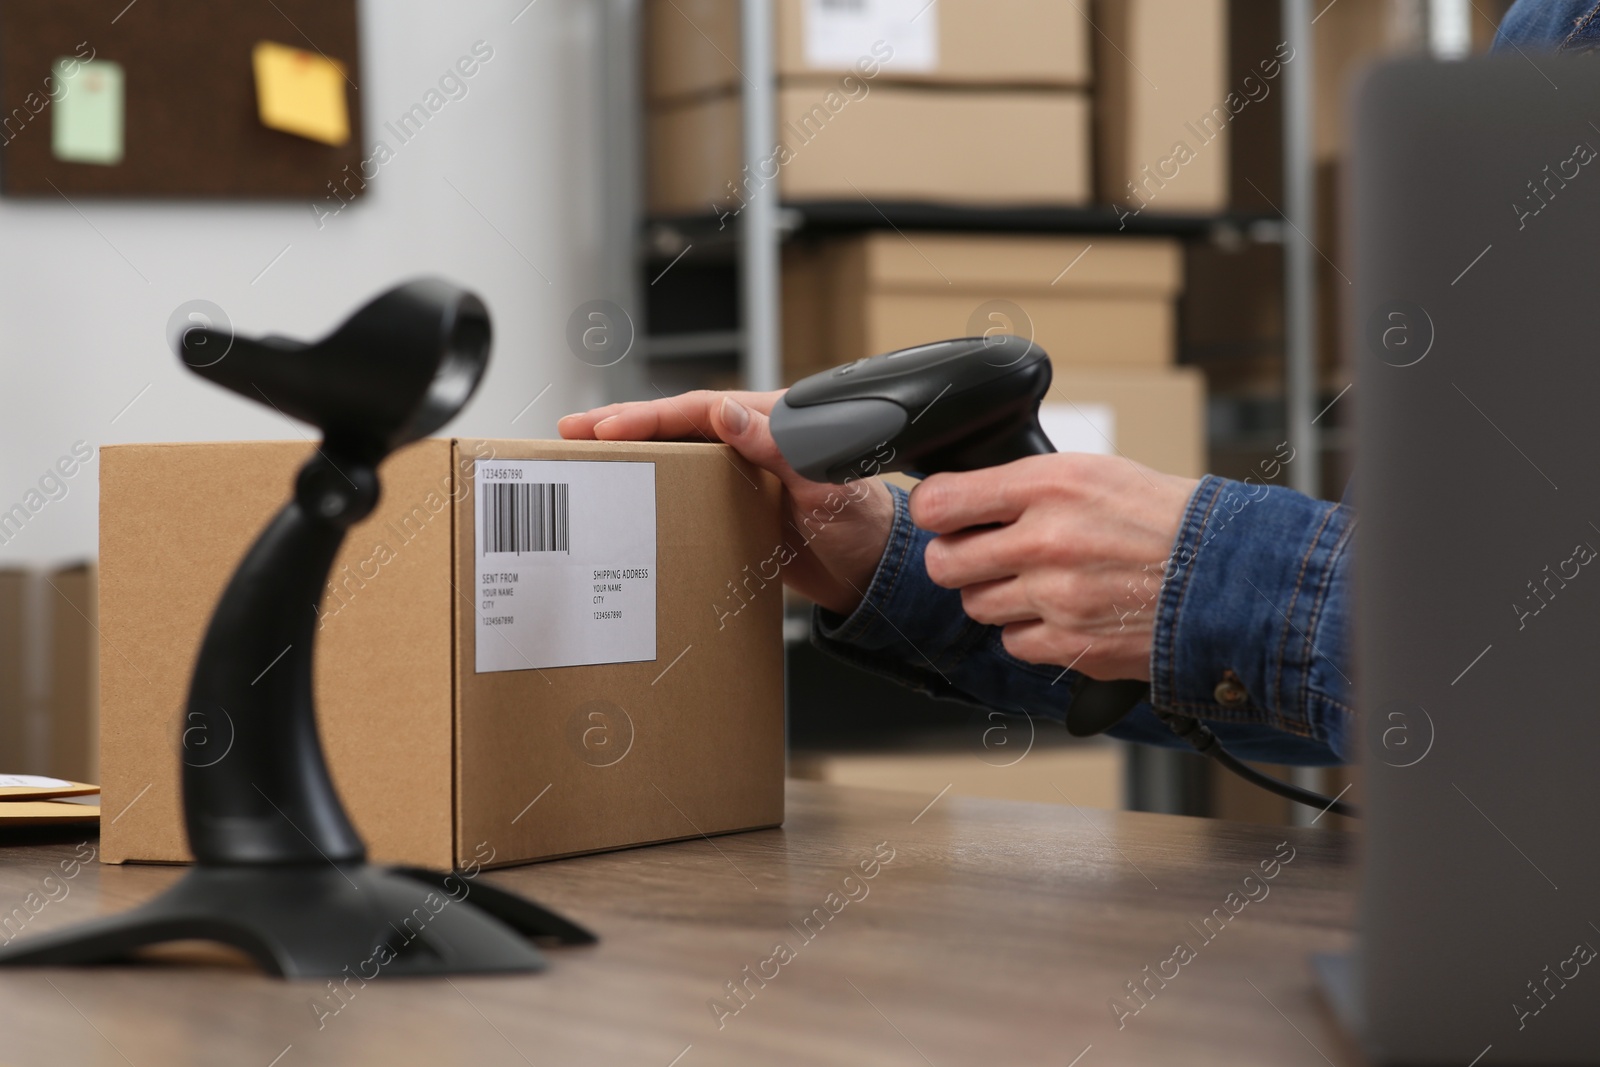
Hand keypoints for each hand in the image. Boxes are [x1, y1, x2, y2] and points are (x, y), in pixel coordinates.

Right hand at [558, 391, 894, 616]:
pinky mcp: (733, 503)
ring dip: (631, 454)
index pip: (699, 410)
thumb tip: (728, 413)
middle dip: (622, 426)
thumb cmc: (860, 522)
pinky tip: (623, 495)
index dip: (650, 416)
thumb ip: (780, 446)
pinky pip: (686, 489)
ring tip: (582, 457)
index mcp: (772, 422)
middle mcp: (750, 441)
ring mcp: (739, 472)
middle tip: (572, 431)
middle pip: (676, 426)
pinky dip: (652, 487)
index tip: (609, 427)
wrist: (872, 571)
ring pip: (675, 454)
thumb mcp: (823, 483)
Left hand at [910, 453, 1198, 680]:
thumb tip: (970, 497)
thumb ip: (1028, 486)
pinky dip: (1029, 632)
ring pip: (976, 606)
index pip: (941, 502)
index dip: (936, 511)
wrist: (1228, 576)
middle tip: (981, 555)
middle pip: (944, 563)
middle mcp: (1045, 541)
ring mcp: (1056, 598)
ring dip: (995, 597)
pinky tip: (1059, 613)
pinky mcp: (1071, 645)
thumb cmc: (1169, 521)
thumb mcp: (1095, 473)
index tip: (943, 515)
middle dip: (957, 560)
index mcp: (1049, 486)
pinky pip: (1014, 643)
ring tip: (1034, 582)